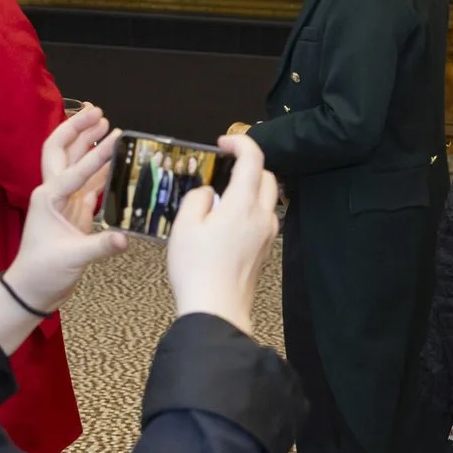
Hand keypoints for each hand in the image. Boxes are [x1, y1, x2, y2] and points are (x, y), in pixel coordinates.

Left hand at [0, 106, 127, 312]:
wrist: (31, 290)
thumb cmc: (42, 273)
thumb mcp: (72, 259)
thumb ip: (100, 246)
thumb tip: (124, 239)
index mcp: (48, 198)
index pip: (76, 169)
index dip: (98, 154)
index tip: (117, 136)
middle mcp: (53, 193)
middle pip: (61, 150)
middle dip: (77, 128)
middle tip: (98, 111)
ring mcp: (64, 201)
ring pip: (75, 162)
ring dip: (88, 142)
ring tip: (107, 124)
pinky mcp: (75, 212)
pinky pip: (89, 183)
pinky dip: (101, 169)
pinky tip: (115, 159)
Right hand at [164, 134, 278, 334]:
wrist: (216, 311)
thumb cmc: (196, 269)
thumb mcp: (184, 226)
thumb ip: (198, 199)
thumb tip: (209, 194)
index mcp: (243, 204)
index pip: (253, 158)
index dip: (241, 141)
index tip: (223, 143)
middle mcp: (262, 216)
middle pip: (267, 176)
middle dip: (248, 164)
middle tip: (223, 167)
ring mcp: (267, 235)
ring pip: (268, 198)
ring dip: (250, 188)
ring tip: (221, 197)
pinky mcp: (264, 251)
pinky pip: (263, 219)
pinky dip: (250, 209)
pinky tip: (226, 222)